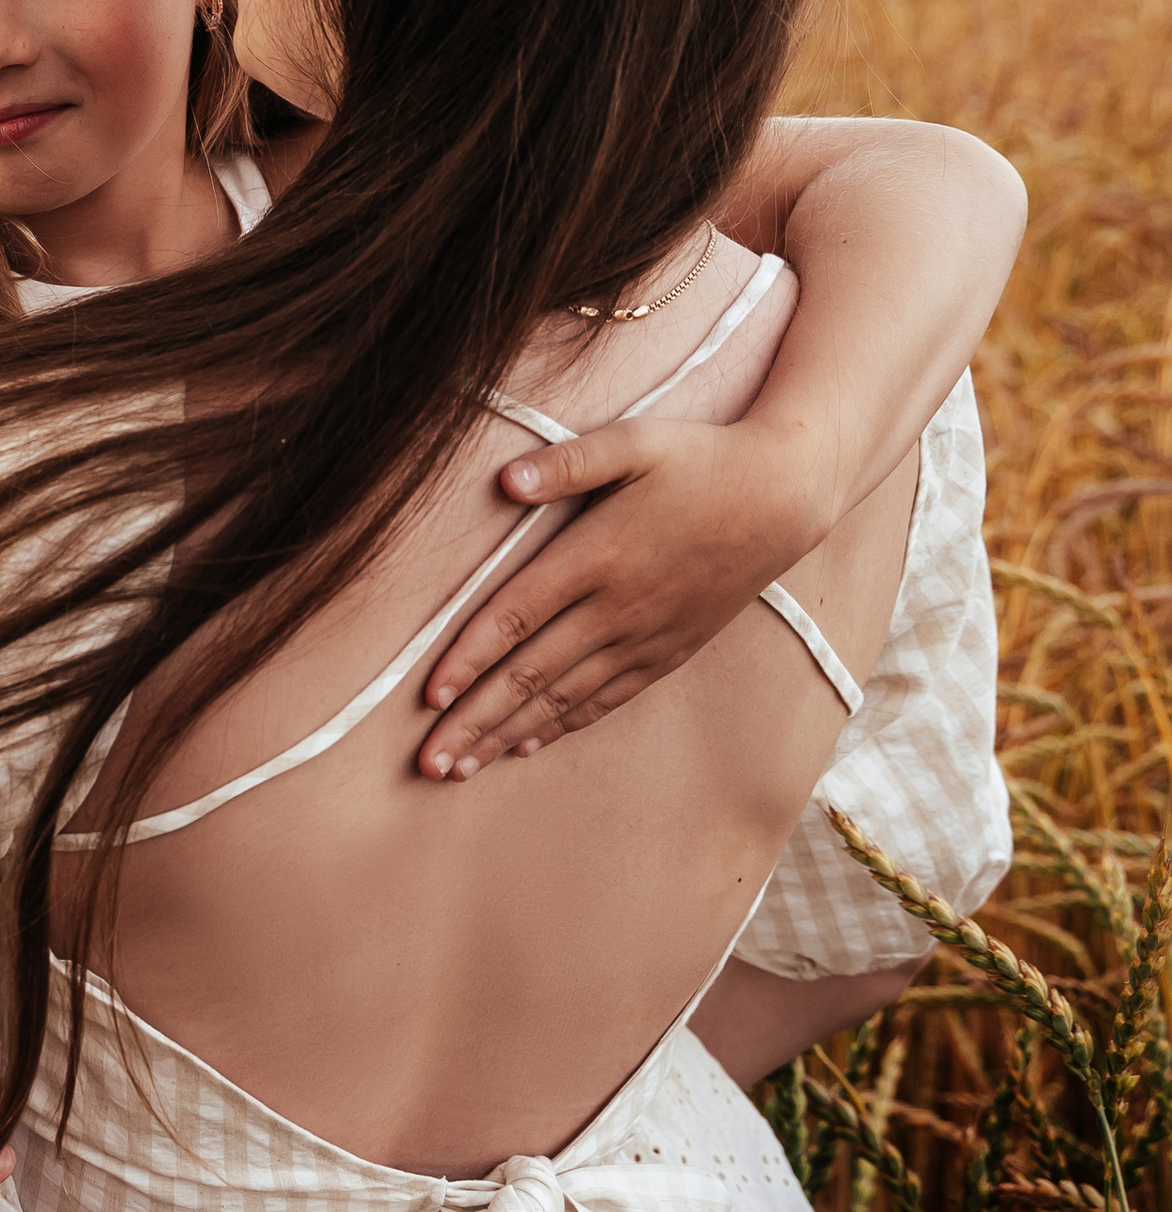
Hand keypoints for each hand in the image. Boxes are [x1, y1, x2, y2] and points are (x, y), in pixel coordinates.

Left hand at [417, 414, 825, 778]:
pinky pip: (606, 699)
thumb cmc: (700, 459)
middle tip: (427, 763)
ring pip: (563, 698)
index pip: (517, 619)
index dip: (470, 659)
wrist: (784, 496)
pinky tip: (526, 746)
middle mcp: (617, 608)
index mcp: (596, 557)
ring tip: (460, 769)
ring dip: (507, 735)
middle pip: (530, 675)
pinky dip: (562, 725)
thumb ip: (566, 462)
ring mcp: (644, 636)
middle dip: (474, 722)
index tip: (428, 697)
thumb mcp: (634, 442)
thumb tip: (504, 479)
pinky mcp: (668, 650)